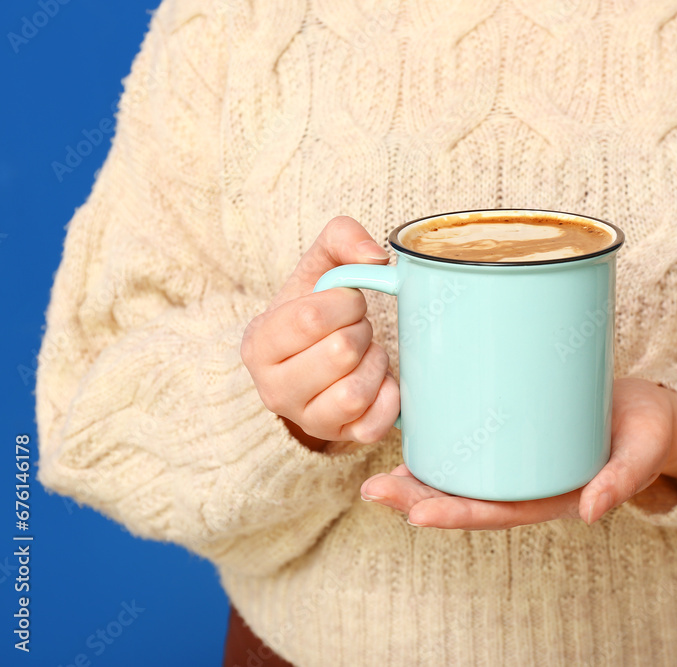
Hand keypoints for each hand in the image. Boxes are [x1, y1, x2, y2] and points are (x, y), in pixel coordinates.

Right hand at [241, 216, 400, 450]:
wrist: (319, 357)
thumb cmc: (317, 309)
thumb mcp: (319, 265)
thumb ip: (341, 238)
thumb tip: (377, 258)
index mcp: (258, 345)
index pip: (311, 318)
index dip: (344, 302)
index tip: (347, 301)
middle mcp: (273, 391)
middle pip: (339, 353)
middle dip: (360, 330)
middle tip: (356, 328)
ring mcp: (307, 420)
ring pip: (356, 391)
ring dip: (375, 362)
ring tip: (366, 352)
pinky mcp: (341, 439)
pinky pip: (374, 425)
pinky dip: (389, 396)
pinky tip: (380, 379)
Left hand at [359, 377, 676, 528]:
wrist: (653, 414)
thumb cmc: (646, 435)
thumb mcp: (640, 455)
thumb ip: (620, 481)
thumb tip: (593, 511)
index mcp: (553, 496)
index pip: (497, 511)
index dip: (456, 513)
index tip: (418, 512)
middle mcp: (528, 483)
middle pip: (468, 498)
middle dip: (419, 499)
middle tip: (374, 490)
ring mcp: (521, 460)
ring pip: (464, 476)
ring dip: (421, 478)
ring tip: (379, 476)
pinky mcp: (518, 431)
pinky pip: (476, 444)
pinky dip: (444, 443)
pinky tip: (415, 432)